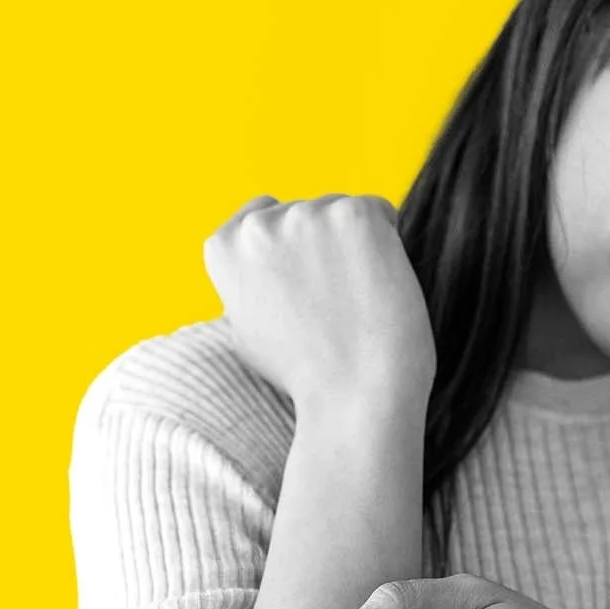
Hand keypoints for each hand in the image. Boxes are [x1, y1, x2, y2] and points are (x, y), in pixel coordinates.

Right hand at [202, 194, 435, 414]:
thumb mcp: (247, 326)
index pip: (258, 216)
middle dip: (322, 246)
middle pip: (302, 213)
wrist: (353, 396)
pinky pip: (379, 212)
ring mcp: (306, 215)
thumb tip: (263, 254)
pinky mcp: (354, 214)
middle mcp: (258, 226)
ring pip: (339, 212)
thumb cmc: (305, 374)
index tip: (303, 284)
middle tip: (334, 304)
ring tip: (355, 301)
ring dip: (353, 245)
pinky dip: (386, 242)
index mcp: (223, 249)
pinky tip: (378, 285)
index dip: (289, 248)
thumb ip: (249, 280)